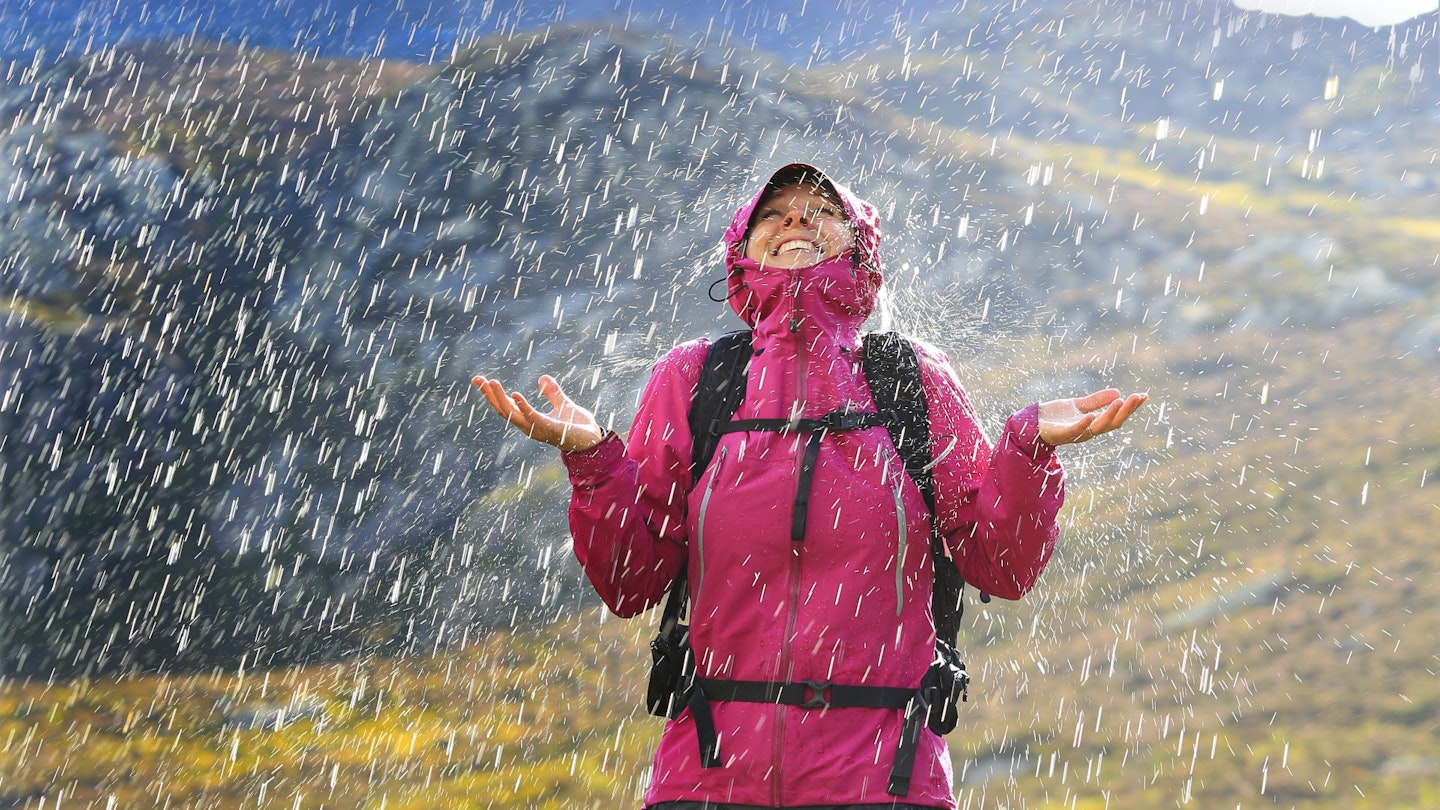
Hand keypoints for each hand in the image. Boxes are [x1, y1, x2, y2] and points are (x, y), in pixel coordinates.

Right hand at [471, 374, 604, 452]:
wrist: (595, 441)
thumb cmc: (578, 427)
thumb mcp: (563, 405)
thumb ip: (553, 393)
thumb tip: (543, 378)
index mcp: (530, 420)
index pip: (506, 407)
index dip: (492, 394)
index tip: (479, 380)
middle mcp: (530, 427)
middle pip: (503, 411)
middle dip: (489, 395)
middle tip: (477, 379)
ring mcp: (538, 429)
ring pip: (513, 415)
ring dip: (500, 399)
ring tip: (491, 382)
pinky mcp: (551, 429)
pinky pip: (533, 418)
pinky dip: (523, 407)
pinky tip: (515, 394)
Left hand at [1037, 389, 1147, 445]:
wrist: (1031, 424)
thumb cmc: (1054, 416)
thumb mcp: (1078, 405)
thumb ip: (1096, 401)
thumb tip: (1118, 392)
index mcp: (1093, 423)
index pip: (1117, 416)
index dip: (1130, 408)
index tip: (1144, 396)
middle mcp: (1088, 430)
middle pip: (1112, 422)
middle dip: (1126, 410)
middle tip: (1138, 397)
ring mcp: (1076, 432)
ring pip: (1098, 426)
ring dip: (1110, 414)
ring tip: (1121, 401)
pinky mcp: (1061, 433)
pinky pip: (1075, 430)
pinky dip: (1084, 424)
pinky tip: (1091, 415)